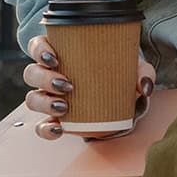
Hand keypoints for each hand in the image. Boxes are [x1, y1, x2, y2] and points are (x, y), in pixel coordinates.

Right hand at [23, 34, 155, 140]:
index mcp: (61, 54)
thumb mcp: (132, 69)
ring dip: (45, 102)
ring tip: (65, 106)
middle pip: (32, 73)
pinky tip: (58, 129)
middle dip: (44, 79)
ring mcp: (50, 98)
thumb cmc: (118, 74)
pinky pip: (41, 126)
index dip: (39, 50)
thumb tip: (144, 86)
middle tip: (67, 84)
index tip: (54, 57)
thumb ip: (142, 72)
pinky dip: (46, 129)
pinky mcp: (55, 119)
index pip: (37, 46)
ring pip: (32, 98)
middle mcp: (50, 75)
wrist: (120, 99)